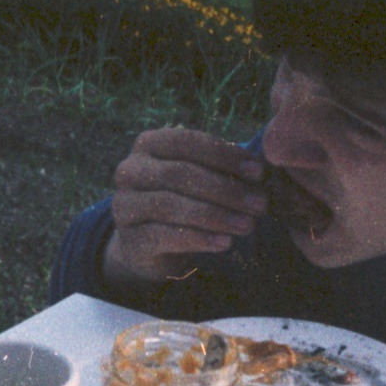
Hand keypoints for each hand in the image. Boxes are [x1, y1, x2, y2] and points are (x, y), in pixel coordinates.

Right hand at [102, 127, 266, 288]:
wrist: (148, 244)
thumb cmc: (183, 199)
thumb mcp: (199, 177)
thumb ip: (222, 168)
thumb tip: (261, 168)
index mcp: (149, 144)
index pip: (186, 142)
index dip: (224, 155)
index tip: (258, 172)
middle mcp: (130, 170)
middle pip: (180, 174)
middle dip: (225, 189)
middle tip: (260, 204)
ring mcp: (124, 205)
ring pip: (171, 205)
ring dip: (216, 215)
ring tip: (247, 225)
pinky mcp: (130, 239)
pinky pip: (164, 236)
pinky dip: (199, 238)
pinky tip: (224, 242)